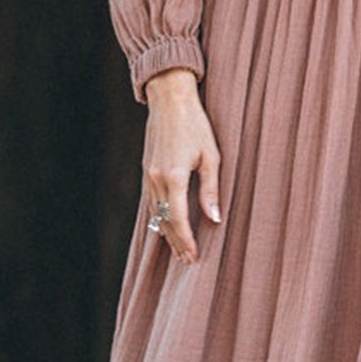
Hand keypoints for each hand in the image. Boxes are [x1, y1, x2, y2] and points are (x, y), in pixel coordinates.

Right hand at [142, 68, 221, 263]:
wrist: (169, 100)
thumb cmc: (196, 125)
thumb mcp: (211, 156)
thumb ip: (211, 190)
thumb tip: (214, 219)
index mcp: (173, 176)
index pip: (178, 219)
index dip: (186, 240)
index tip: (194, 256)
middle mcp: (156, 178)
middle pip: (164, 221)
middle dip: (176, 242)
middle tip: (188, 261)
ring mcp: (148, 175)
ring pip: (155, 213)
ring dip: (166, 233)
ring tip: (178, 251)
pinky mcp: (146, 170)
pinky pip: (151, 202)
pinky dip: (159, 217)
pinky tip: (166, 226)